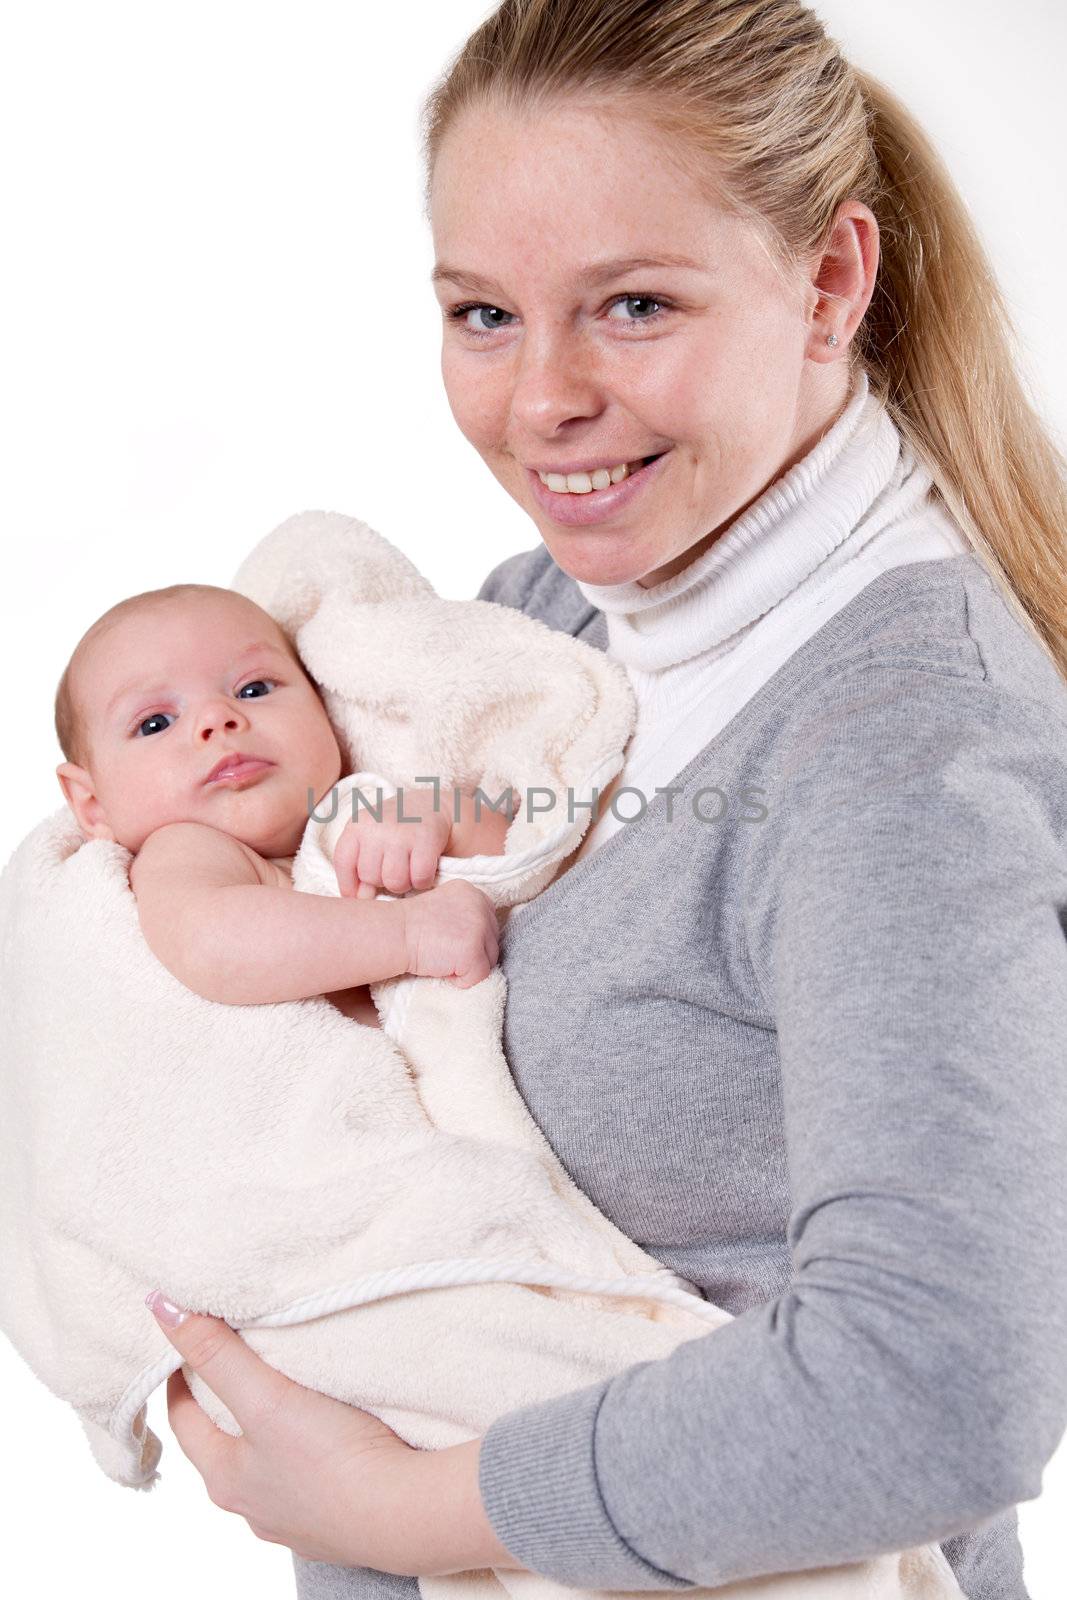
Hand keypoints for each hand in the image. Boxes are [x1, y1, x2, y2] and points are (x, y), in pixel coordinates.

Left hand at [144, 1292, 522, 1573]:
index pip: (184, 1420)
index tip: (188, 1341)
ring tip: (288, 1393)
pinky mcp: (339, 1521)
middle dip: (227, 1402)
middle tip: (236, 1357)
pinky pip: (312, 1479)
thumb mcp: (265, 1396)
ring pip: (269, 1465)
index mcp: (227, 1479)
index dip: (181, 1377)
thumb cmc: (332, 1460)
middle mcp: (254, 1506)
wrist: (407, 1513)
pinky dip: (311, 1454)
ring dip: (272, 1431)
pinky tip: (332, 1439)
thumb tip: (161, 1308)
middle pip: (226, 1444)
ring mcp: (297, 1519)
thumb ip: (216, 1352)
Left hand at [335, 787, 453, 900]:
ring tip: (408, 872)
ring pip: (394, 881)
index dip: (349, 884)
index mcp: (358, 824)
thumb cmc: (398, 827)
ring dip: (404, 884)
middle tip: (394, 870)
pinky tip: (424, 871)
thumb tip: (361, 897)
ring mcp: (400, 833)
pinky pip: (419, 878)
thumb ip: (361, 865)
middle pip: (369, 877)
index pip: (343, 861)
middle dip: (382, 882)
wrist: (434, 804)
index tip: (360, 894)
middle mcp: (376, 827)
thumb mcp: (372, 838)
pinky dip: (423, 881)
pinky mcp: (425, 839)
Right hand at [400, 879, 498, 987]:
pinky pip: (479, 976)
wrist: (395, 933)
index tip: (449, 941)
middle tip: (443, 951)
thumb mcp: (443, 906)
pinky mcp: (473, 950)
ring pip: (489, 961)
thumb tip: (480, 938)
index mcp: (473, 893)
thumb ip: (465, 915)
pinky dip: (461, 980)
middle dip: (471, 954)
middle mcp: (481, 906)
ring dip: (467, 967)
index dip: (471, 939)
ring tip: (442, 958)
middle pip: (492, 943)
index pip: (489, 924)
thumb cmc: (411, 926)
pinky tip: (442, 967)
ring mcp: (479, 927)